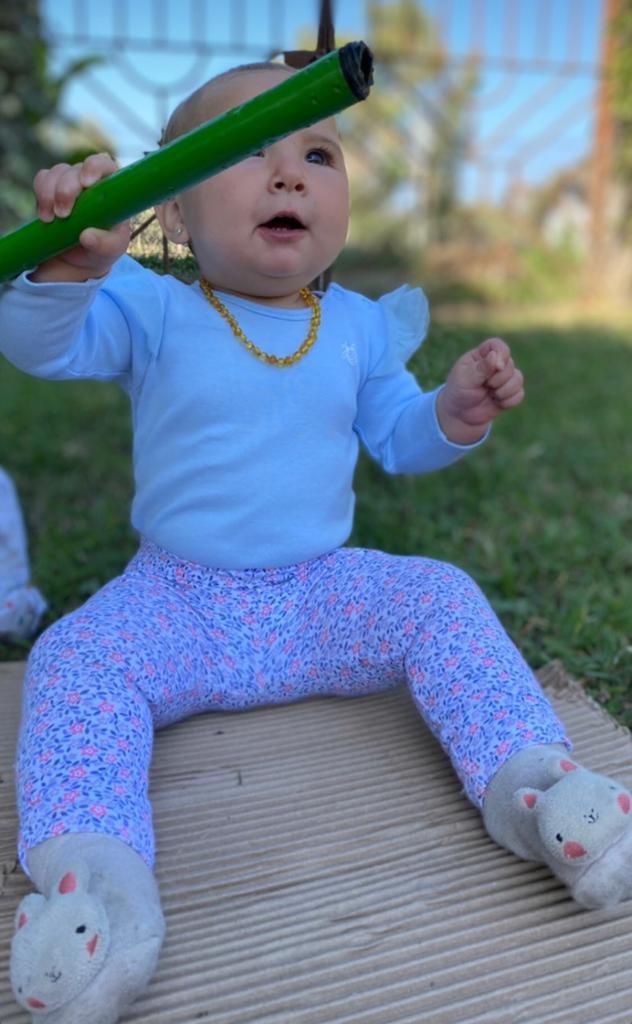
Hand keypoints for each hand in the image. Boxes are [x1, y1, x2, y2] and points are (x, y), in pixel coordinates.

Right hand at [30, 153, 129, 282]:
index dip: (94, 167)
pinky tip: (45, 215)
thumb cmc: (102, 248)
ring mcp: (69, 182)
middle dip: (66, 189)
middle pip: (75, 169)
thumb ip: (105, 244)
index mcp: (109, 189)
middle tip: (63, 214)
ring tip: (51, 219)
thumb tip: (86, 236)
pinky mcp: (50, 188)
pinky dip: (40, 194)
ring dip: (50, 193)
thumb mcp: (111, 251)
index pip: (104, 164)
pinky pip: (42, 179)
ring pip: (57, 173)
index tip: (86, 184)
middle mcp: (90, 181)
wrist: (78, 257)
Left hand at [436, 337, 524, 444]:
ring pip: (518, 379)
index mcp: (481, 355)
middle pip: (510, 364)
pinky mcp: (510, 392)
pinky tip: (497, 403)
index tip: (497, 367)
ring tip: (490, 395)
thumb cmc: (459, 392)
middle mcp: (495, 363)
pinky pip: (519, 394)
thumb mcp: (464, 379)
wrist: (461, 414)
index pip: (497, 345)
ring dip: (504, 391)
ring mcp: (505, 378)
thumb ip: (480, 368)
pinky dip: (508, 401)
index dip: (501, 353)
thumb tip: (495, 356)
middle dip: (497, 380)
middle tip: (483, 386)